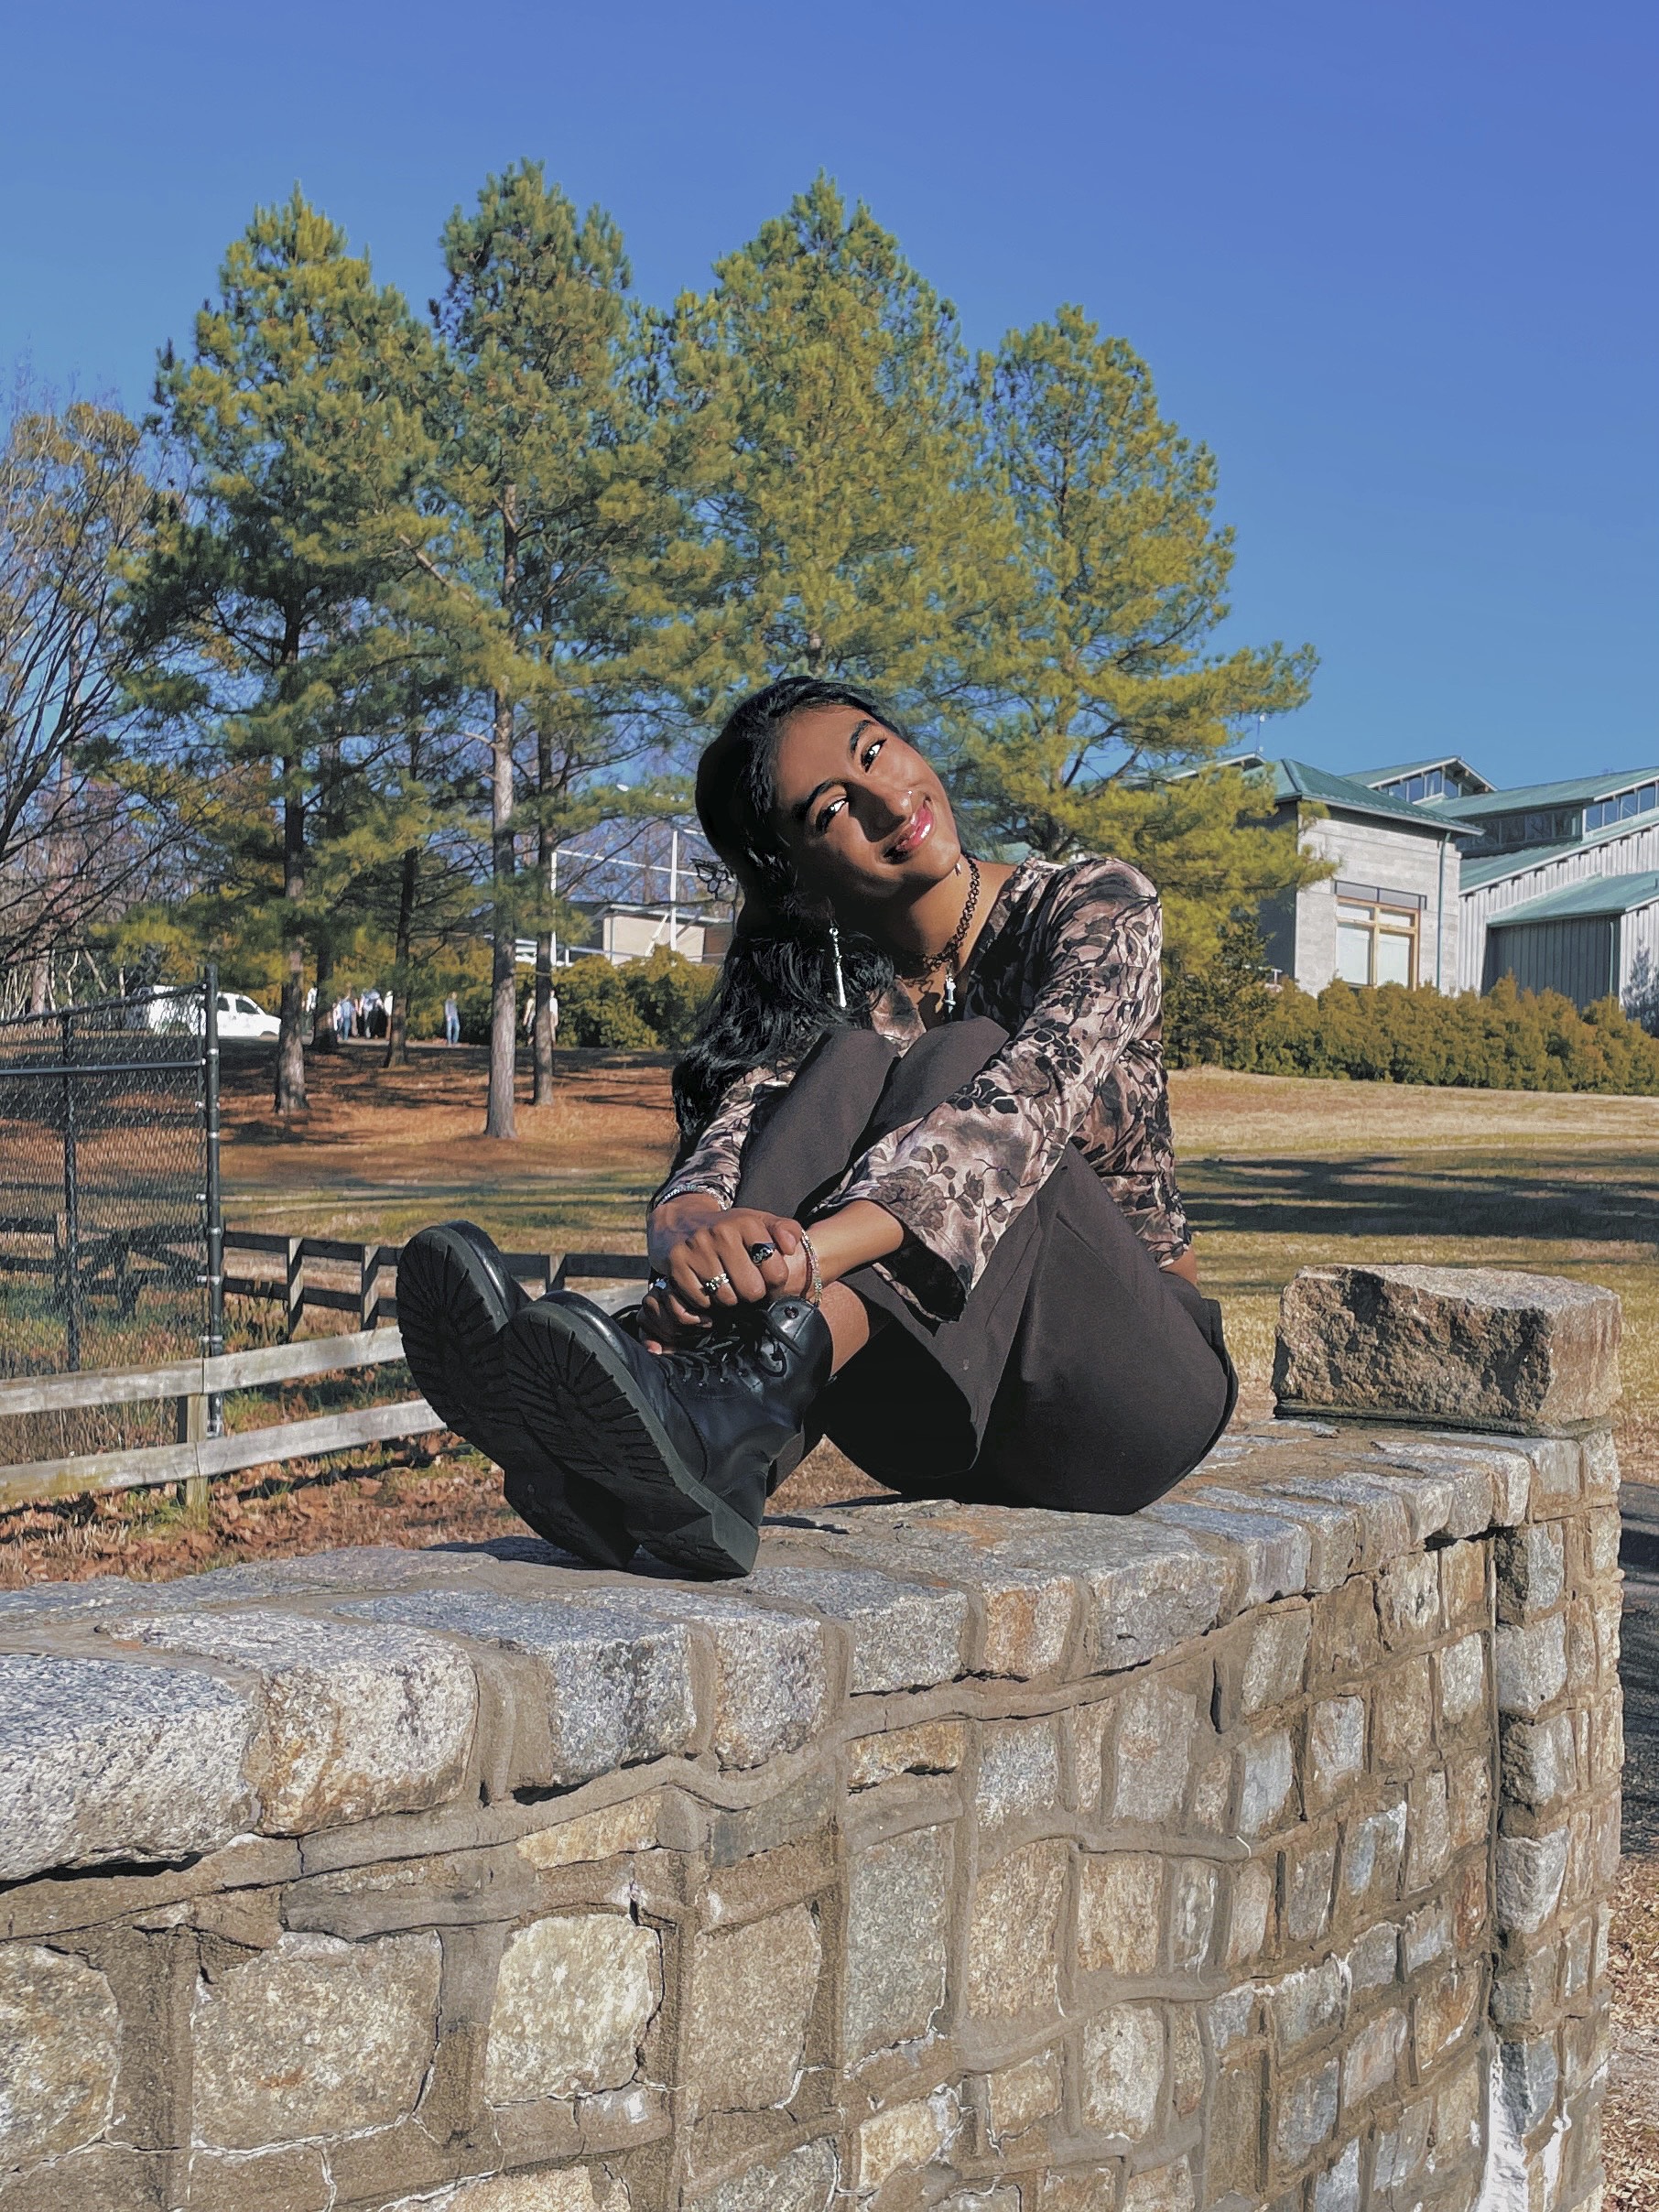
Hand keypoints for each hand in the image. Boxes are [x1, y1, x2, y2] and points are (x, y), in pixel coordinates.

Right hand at [639, 1202, 808, 1348]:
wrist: (680, 1222)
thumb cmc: (728, 1230)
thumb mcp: (758, 1222)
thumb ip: (786, 1230)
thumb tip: (791, 1246)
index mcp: (747, 1222)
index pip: (776, 1272)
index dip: (775, 1282)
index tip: (766, 1278)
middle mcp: (721, 1233)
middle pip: (752, 1291)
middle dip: (750, 1293)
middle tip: (743, 1283)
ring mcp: (697, 1250)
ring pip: (726, 1299)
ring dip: (727, 1298)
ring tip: (723, 1283)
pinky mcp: (677, 1265)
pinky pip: (701, 1303)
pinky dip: (704, 1302)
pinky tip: (704, 1287)